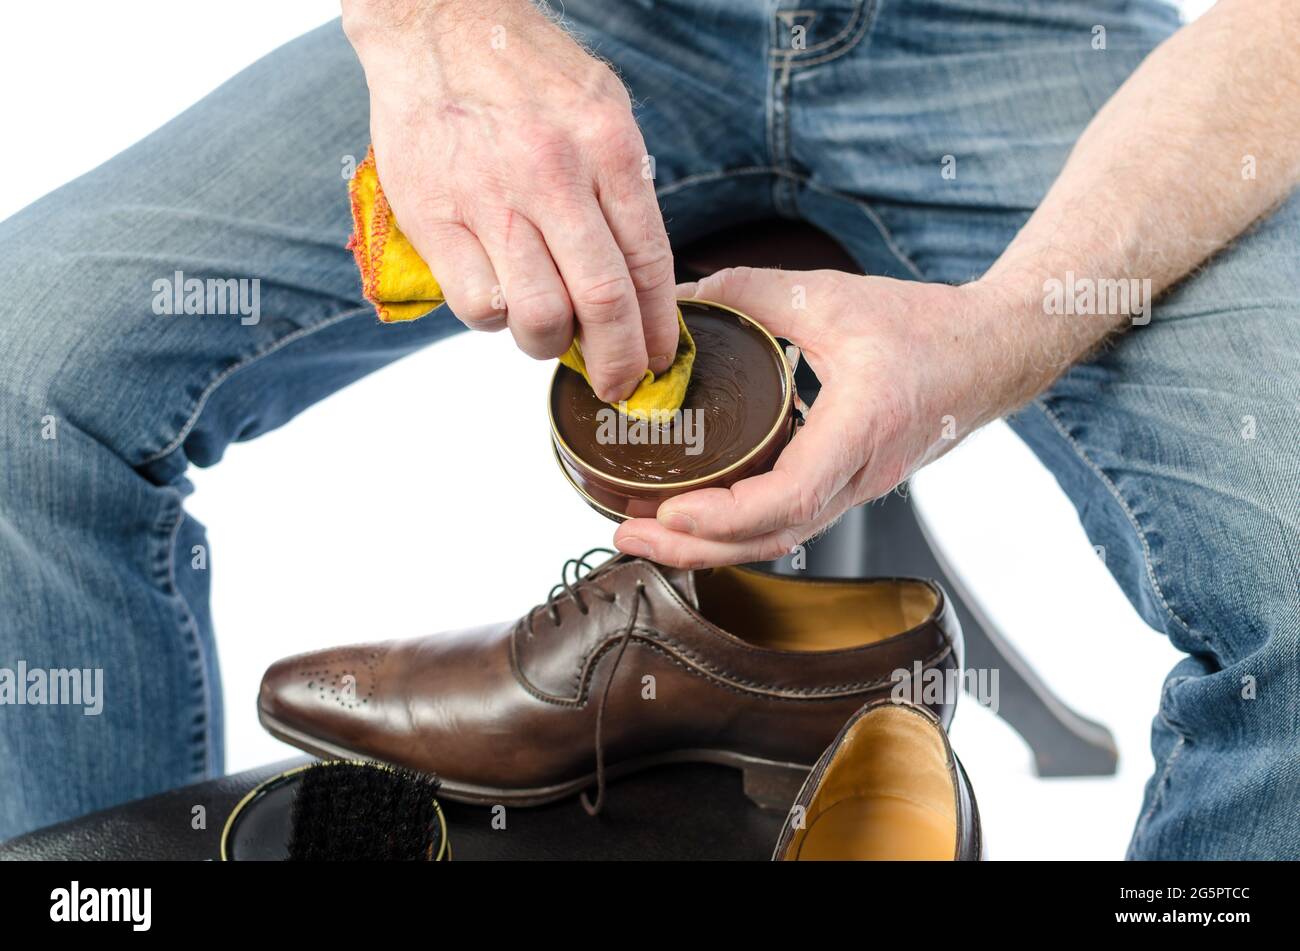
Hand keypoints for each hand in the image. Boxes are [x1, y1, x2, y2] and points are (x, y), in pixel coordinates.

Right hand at [344, 0, 677, 401]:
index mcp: (608, 146)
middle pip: (602, 302)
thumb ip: (623, 187)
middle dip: (618, 362)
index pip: (649, 265)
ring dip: (551, 345)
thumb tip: (640, 278)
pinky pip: (478, 305)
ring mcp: (491, 198)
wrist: (436, 22)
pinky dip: (496, 321)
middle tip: (618, 384)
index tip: (660, 359)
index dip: (659, 329)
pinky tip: (502, 298)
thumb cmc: (523, 70)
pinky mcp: (435, 218)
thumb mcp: (601, 108)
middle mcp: (554, 174)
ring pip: (538, 315)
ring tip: (550, 336)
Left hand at [613, 267, 1037, 567]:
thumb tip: (680, 298)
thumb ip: (751, 292)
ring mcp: (854, 489)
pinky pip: (787, 522)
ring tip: (645, 531)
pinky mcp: (846, 486)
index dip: (723, 516)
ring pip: (776, 540)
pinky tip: (694, 513)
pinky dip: (734, 529)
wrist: (991, 354)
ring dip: (707, 546)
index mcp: (860, 428)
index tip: (669, 508)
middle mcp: (858, 474)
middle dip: (692, 548)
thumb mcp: (831, 296)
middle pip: (769, 539)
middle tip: (626, 533)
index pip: (788, 498)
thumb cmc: (926, 329)